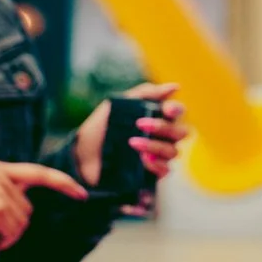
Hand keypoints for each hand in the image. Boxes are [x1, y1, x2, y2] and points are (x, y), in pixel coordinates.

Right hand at [0, 159, 87, 252]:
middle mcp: (0, 176)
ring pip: (20, 225)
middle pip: (27, 211)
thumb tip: (27, 211)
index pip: (39, 173)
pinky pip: (10, 234)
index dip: (62, 183)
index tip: (83, 194)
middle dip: (11, 227)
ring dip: (3, 237)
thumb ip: (5, 193)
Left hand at [76, 82, 190, 184]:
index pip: (177, 112)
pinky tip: (142, 160)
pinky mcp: (151, 173)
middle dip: (162, 127)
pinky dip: (157, 165)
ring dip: (155, 146)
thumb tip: (176, 87)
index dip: (176, 110)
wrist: (81, 153)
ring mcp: (158, 155)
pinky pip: (166, 170)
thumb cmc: (101, 126)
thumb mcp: (119, 104)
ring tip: (132, 143)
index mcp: (157, 117)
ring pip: (173, 151)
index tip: (166, 109)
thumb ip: (146, 93)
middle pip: (180, 132)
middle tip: (139, 124)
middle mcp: (162, 137)